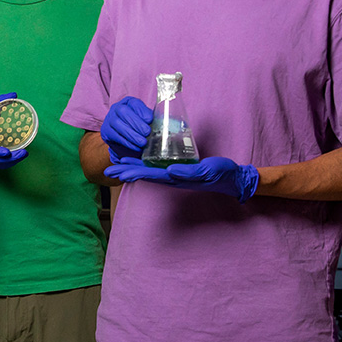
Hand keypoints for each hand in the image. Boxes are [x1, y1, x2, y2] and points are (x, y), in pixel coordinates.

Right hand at [100, 96, 152, 158]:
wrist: (121, 134)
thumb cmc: (137, 125)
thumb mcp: (144, 119)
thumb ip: (151, 119)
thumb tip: (163, 123)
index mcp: (128, 102)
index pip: (134, 103)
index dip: (141, 111)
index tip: (150, 119)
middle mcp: (116, 108)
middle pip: (123, 112)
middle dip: (136, 123)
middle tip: (147, 132)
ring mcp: (109, 119)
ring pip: (118, 124)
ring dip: (131, 134)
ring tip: (143, 142)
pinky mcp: (105, 131)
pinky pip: (115, 136)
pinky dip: (127, 143)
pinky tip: (136, 147)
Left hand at [106, 155, 259, 203]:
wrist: (233, 179)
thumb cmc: (221, 174)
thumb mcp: (207, 171)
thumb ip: (189, 173)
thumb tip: (170, 171)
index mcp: (176, 178)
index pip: (149, 175)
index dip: (132, 172)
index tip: (117, 171)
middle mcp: (172, 178)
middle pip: (145, 174)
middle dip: (126, 172)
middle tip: (108, 170)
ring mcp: (175, 175)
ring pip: (149, 171)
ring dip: (133, 169)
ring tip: (117, 166)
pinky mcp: (180, 171)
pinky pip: (158, 168)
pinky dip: (145, 165)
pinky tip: (139, 162)